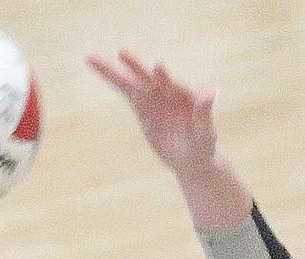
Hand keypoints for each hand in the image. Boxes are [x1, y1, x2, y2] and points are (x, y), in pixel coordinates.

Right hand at [88, 50, 217, 178]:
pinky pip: (127, 94)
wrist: (191, 158)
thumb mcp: (204, 133)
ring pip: (131, 83)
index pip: (171, 85)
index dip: (163, 77)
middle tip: (121, 53)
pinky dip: (116, 82)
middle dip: (134, 65)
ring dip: (114, 71)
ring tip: (93, 59)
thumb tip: (210, 92)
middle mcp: (166, 93)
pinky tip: (102, 71)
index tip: (158, 67)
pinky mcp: (143, 110)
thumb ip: (204, 114)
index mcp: (183, 97)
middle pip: (147, 77)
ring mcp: (153, 100)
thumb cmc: (202, 146)